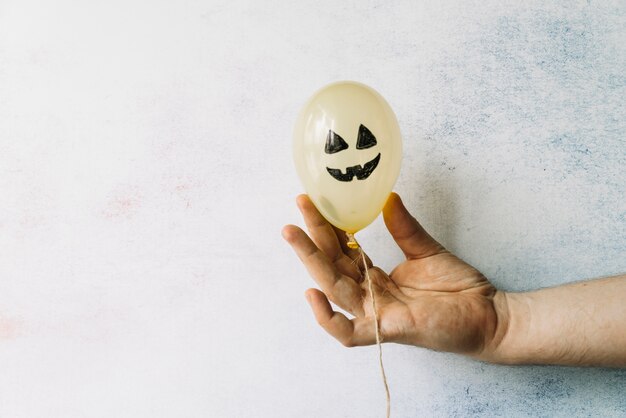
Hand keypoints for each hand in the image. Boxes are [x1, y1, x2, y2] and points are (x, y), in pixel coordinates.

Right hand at [282, 193, 504, 358]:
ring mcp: (375, 314)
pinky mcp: (387, 330)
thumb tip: (387, 197)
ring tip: (294, 233)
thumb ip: (404, 228)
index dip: (327, 227)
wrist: (489, 314)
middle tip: (298, 207)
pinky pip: (348, 332)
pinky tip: (313, 293)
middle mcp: (369, 295)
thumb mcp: (426, 251)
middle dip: (311, 237)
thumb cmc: (459, 288)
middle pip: (331, 265)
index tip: (314, 200)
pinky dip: (327, 318)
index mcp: (374, 278)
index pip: (342, 251)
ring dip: (312, 262)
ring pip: (333, 290)